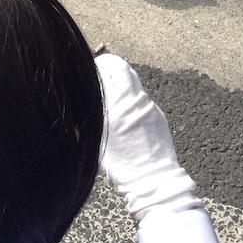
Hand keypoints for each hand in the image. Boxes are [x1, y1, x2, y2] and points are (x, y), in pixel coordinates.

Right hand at [97, 53, 199, 220]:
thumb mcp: (99, 139)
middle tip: (100, 67)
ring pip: (132, 78)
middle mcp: (130, 103)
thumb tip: (86, 97)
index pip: (102, 74)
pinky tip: (124, 103)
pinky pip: (140, 93)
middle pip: (119, 67)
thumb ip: (95, 115)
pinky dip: (130, 91)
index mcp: (113, 110)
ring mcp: (146, 105)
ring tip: (111, 83)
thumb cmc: (121, 166)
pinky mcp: (156, 111)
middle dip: (108, 63)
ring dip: (120, 75)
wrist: (152, 179)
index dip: (94, 67)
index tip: (88, 69)